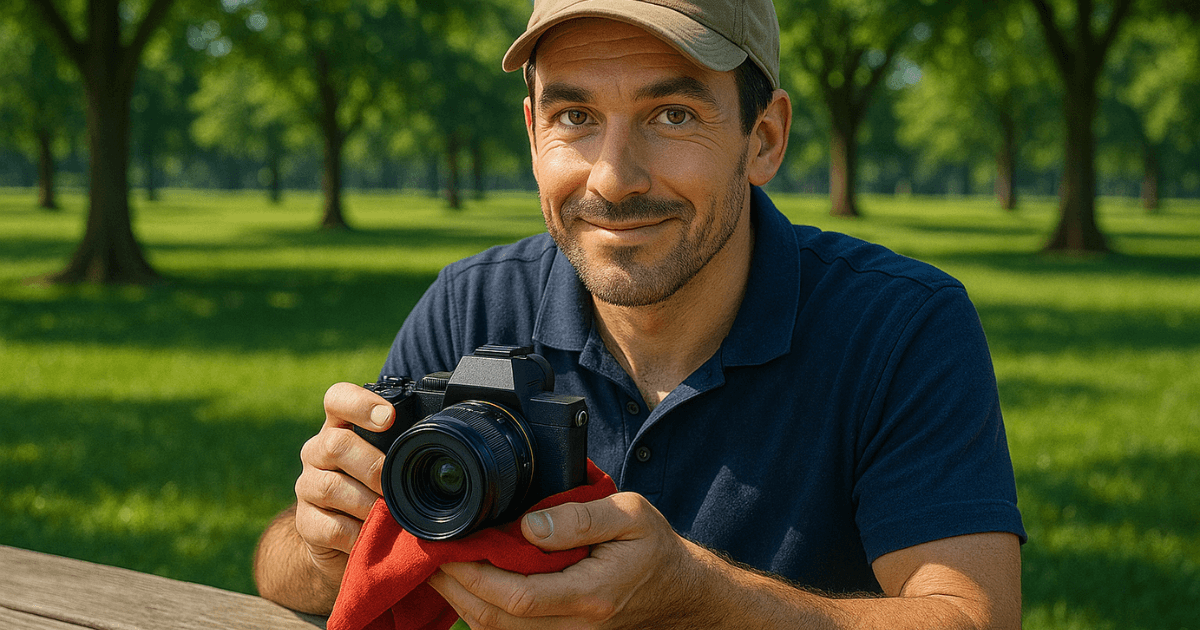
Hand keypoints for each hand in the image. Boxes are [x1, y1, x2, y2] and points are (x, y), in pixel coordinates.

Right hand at [293, 382, 394, 584]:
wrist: (343, 539)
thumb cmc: (375, 490)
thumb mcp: (388, 463)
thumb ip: (404, 448)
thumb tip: (446, 442)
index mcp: (340, 428)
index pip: (338, 399)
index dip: (360, 403)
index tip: (388, 417)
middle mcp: (318, 451)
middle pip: (336, 444)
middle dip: (373, 466)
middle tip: (396, 486)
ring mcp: (307, 486)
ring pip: (331, 487)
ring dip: (368, 504)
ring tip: (390, 515)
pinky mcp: (306, 523)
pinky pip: (332, 527)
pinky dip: (359, 534)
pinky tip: (375, 536)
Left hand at [427, 492, 710, 629]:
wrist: (678, 591)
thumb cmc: (654, 549)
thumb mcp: (631, 516)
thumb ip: (580, 519)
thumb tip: (529, 524)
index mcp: (590, 594)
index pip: (518, 597)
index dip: (474, 576)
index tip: (448, 546)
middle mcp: (574, 626)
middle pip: (497, 620)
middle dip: (454, 588)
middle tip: (425, 553)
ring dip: (461, 601)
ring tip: (436, 566)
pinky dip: (480, 610)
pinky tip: (465, 584)